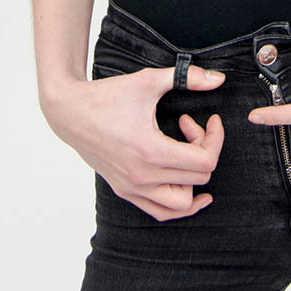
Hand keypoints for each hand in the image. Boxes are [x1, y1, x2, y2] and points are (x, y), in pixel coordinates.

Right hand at [46, 64, 226, 219]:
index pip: (205, 161)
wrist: (70, 113)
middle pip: (199, 178)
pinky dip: (178, 202)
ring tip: (187, 154)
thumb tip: (219, 79)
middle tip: (191, 127)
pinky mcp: (125, 191)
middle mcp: (143, 176)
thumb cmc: (107, 96)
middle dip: (204, 150)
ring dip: (194, 180)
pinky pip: (160, 212)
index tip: (210, 120)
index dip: (216, 138)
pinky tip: (184, 182)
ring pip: (181, 204)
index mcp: (151, 151)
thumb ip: (187, 78)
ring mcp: (133, 188)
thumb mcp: (149, 80)